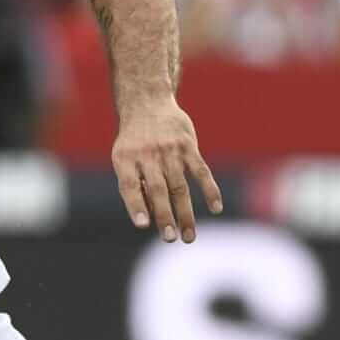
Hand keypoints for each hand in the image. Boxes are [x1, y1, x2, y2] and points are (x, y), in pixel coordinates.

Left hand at [111, 98, 222, 242]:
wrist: (147, 102)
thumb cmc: (134, 141)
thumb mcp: (124, 157)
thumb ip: (134, 184)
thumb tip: (151, 217)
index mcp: (125, 158)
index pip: (128, 184)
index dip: (135, 205)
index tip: (142, 225)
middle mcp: (147, 154)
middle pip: (157, 189)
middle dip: (164, 215)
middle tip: (170, 238)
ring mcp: (169, 150)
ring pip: (179, 186)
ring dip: (185, 213)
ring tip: (188, 237)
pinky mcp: (188, 146)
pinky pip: (201, 171)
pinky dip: (210, 190)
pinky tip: (216, 208)